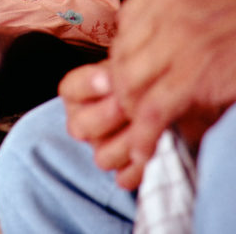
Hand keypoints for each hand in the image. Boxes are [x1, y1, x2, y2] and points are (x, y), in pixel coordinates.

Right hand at [59, 63, 145, 188]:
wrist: (172, 97)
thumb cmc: (148, 76)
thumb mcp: (132, 64)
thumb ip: (123, 67)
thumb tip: (117, 73)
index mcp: (78, 94)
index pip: (70, 89)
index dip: (88, 85)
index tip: (110, 78)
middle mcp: (83, 122)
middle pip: (80, 127)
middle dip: (107, 115)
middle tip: (130, 105)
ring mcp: (101, 147)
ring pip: (102, 157)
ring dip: (127, 144)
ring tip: (149, 130)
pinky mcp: (123, 169)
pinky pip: (125, 179)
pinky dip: (140, 170)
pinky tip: (154, 154)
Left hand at [108, 0, 235, 174]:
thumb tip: (152, 28)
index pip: (128, 18)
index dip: (130, 48)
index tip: (135, 66)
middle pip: (124, 50)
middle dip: (125, 80)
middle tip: (133, 99)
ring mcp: (181, 35)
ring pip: (130, 79)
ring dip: (131, 106)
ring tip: (139, 122)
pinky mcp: (195, 72)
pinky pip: (153, 107)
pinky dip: (144, 132)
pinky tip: (143, 147)